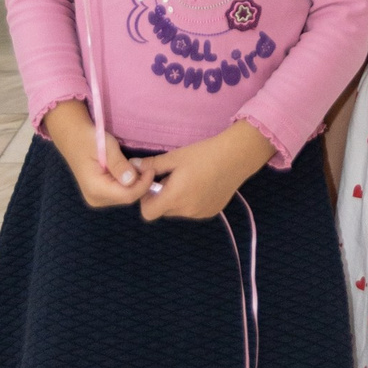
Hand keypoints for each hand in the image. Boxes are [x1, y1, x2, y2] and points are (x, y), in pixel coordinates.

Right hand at [43, 101, 154, 208]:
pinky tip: (125, 171)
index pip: (128, 195)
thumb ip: (119, 165)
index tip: (151, 169)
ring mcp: (96, 199)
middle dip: (139, 184)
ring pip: (124, 197)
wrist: (73, 138)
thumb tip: (132, 180)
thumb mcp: (107, 147)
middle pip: (127, 197)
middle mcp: (95, 199)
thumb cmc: (90, 139)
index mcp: (96, 188)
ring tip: (131, 165)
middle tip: (142, 166)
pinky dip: (126, 184)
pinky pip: (119, 193)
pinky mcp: (99, 195)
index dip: (143, 184)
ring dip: (133, 183)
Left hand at [141, 122, 273, 221]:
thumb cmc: (203, 154)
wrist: (236, 156)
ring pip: (178, 211)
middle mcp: (187, 210)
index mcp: (175, 197)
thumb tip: (131, 166)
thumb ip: (151, 165)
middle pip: (163, 211)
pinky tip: (201, 184)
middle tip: (171, 176)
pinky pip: (192, 210)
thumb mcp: (175, 157)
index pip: (148, 214)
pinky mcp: (212, 212)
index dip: (146, 200)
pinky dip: (191, 201)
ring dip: (177, 199)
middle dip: (162, 196)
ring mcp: (200, 213)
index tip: (153, 183)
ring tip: (188, 178)